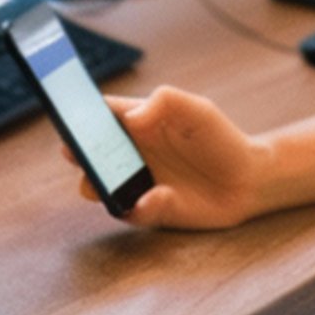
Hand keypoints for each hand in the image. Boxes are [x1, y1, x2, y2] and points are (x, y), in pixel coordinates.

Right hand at [61, 85, 270, 229]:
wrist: (249, 180)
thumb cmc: (220, 138)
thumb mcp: (196, 109)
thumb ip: (163, 102)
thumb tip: (130, 119)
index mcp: (136, 122)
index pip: (99, 114)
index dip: (78, 113)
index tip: (65, 113)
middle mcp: (130, 152)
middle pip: (90, 151)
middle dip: (76, 152)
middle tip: (74, 152)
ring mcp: (136, 182)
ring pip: (99, 185)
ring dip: (96, 185)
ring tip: (100, 183)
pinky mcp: (150, 209)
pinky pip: (131, 211)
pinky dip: (137, 207)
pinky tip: (154, 198)